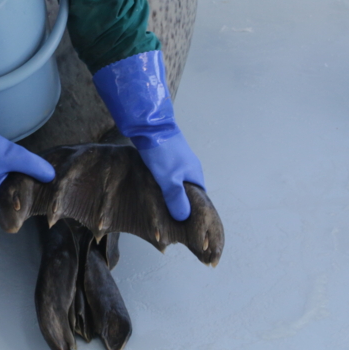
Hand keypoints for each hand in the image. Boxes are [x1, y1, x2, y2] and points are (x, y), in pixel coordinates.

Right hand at [0, 127, 54, 200]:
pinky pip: (3, 170)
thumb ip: (32, 165)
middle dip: (26, 182)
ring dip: (19, 172)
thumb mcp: (12, 156)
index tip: (43, 187)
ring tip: (34, 169)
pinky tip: (20, 161)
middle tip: (42, 177)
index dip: (30, 193)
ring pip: (8, 178)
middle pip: (13, 188)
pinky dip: (11, 166)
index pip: (16, 199)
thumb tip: (51, 175)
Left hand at [92, 50, 205, 221]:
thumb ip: (176, 198)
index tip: (186, 226)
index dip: (195, 213)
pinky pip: (166, 177)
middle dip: (182, 206)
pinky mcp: (164, 158)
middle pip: (188, 193)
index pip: (200, 200)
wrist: (148, 123)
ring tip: (159, 210)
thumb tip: (184, 218)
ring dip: (170, 196)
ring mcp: (177, 162)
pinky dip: (161, 186)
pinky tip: (151, 192)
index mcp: (195, 174)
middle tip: (170, 221)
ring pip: (176, 184)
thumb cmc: (161, 151)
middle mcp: (189, 168)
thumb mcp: (169, 178)